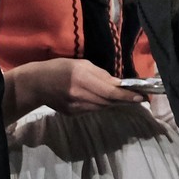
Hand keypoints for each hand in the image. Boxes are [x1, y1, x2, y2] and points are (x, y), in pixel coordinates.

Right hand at [9, 58, 145, 117]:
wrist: (36, 84)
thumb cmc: (59, 68)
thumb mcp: (80, 64)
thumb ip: (100, 74)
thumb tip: (118, 84)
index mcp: (82, 78)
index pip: (111, 91)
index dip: (128, 95)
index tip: (141, 96)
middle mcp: (80, 94)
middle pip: (109, 101)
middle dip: (124, 100)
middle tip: (137, 97)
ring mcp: (76, 107)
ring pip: (103, 107)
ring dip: (114, 103)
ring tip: (123, 98)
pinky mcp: (73, 114)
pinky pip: (93, 110)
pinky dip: (101, 105)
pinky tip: (102, 100)